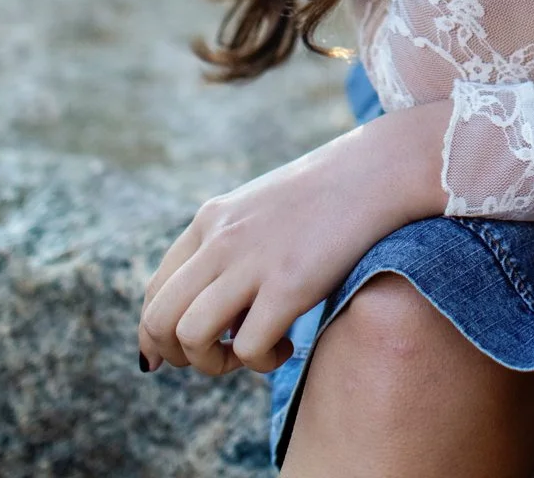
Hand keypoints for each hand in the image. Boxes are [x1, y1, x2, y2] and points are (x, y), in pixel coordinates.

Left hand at [138, 98, 449, 377]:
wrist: (379, 169)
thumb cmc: (329, 193)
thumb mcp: (261, 209)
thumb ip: (229, 245)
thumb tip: (214, 303)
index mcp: (212, 219)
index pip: (154, 289)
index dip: (156, 335)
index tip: (179, 355)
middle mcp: (220, 239)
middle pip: (158, 318)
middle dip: (177, 356)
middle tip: (219, 357)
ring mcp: (252, 260)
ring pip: (189, 335)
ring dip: (213, 363)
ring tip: (251, 353)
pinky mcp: (288, 284)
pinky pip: (248, 347)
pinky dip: (262, 361)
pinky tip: (289, 344)